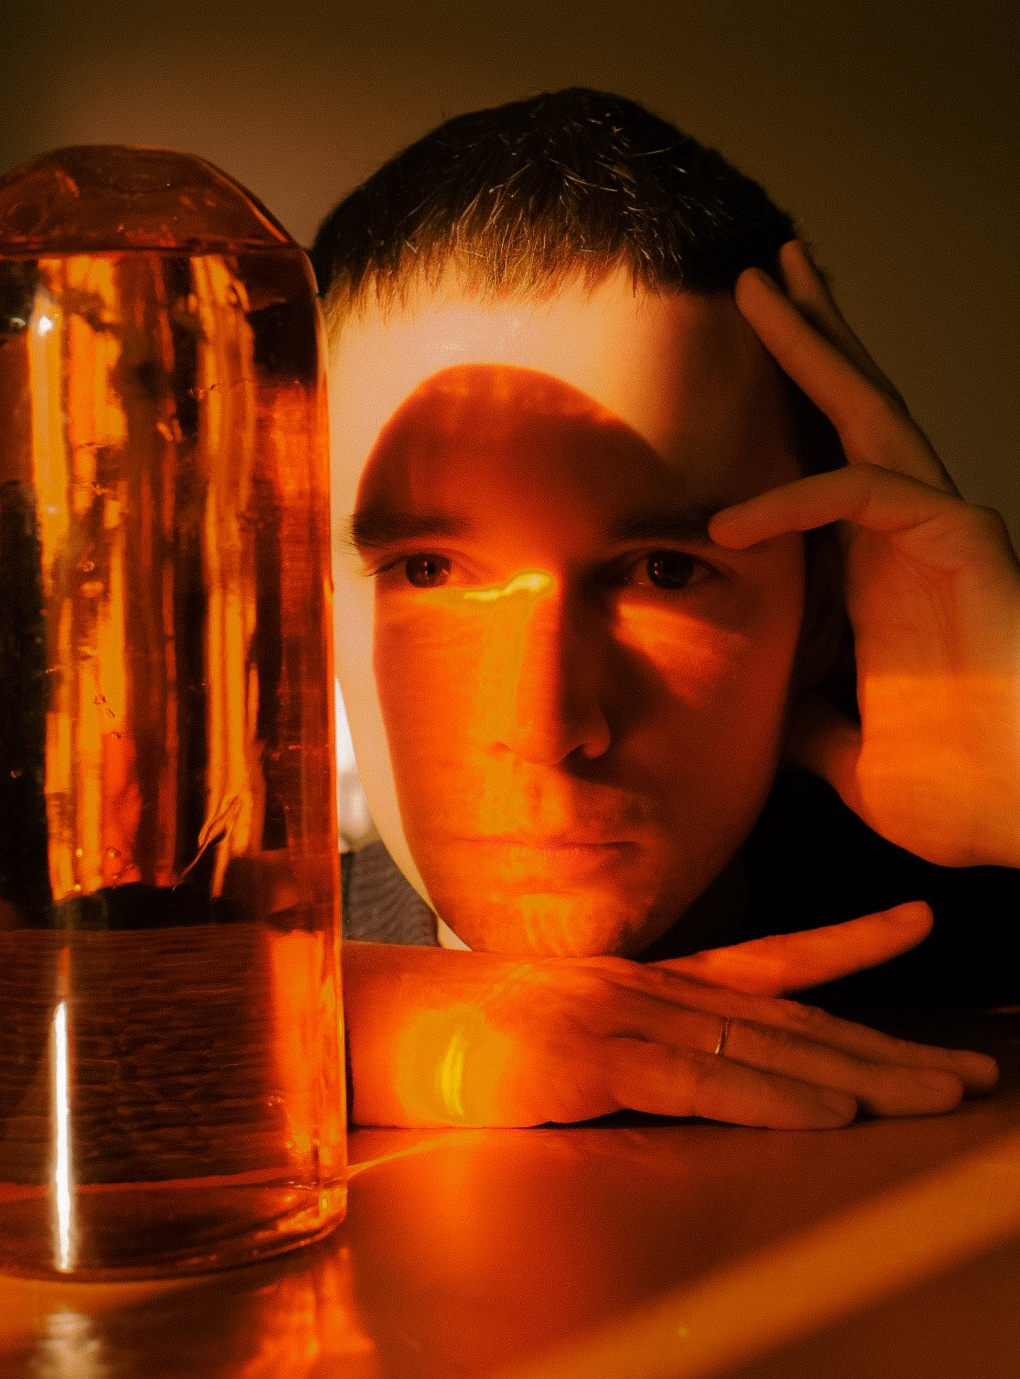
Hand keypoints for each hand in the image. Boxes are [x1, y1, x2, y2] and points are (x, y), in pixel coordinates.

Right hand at [342, 913, 996, 1128]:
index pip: (765, 961)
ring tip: (934, 1091)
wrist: (372, 1026)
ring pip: (762, 1044)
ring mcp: (615, 1016)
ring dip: (858, 1074)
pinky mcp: (585, 1057)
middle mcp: (644, 990)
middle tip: (966, 1069)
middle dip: (886, 1044)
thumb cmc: (461, 1041)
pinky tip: (827, 1109)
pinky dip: (767, 1093)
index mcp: (643, 985)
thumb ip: (629, 1053)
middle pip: (789, 1016)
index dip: (846, 946)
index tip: (913, 923)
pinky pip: (695, 1079)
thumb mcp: (561, 1040)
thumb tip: (689, 1079)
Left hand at [710, 241, 1019, 868]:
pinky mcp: (960, 542)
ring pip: (869, 415)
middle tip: (760, 277)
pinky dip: (794, 500)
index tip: (742, 387)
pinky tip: (730, 523)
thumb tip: (770, 712)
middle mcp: (910, 537)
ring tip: (762, 283)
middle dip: (811, 341)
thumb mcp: (849, 754)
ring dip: (814, 348)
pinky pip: (863, 495)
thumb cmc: (957, 791)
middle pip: (854, 412)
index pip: (828, 470)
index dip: (794, 419)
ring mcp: (941, 531)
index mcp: (880, 573)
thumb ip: (806, 723)